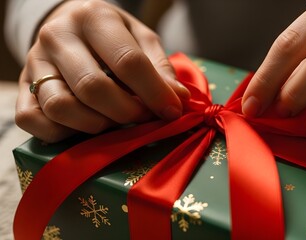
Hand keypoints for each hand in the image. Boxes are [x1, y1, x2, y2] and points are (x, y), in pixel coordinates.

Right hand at [15, 0, 189, 142]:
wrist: (71, 25)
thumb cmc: (113, 36)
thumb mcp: (142, 40)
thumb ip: (161, 68)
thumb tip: (179, 99)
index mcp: (94, 17)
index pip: (127, 61)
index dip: (155, 92)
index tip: (172, 111)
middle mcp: (58, 36)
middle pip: (93, 87)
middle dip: (127, 112)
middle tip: (143, 118)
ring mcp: (35, 62)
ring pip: (60, 106)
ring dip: (95, 125)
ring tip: (114, 122)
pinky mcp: (22, 86)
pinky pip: (32, 120)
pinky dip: (61, 133)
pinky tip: (83, 127)